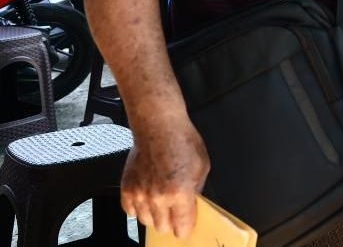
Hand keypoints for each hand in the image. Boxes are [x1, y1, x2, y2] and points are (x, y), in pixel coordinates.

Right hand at [121, 112, 209, 238]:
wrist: (158, 127)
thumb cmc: (182, 141)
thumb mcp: (202, 167)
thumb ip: (197, 190)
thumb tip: (193, 204)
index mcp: (180, 192)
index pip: (182, 227)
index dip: (186, 228)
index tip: (187, 227)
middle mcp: (158, 197)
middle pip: (163, 228)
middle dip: (171, 223)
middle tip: (176, 213)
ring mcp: (140, 194)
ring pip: (147, 222)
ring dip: (155, 216)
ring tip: (162, 203)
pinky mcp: (127, 188)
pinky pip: (130, 211)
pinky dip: (139, 208)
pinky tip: (148, 198)